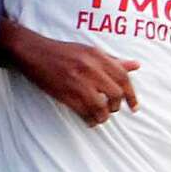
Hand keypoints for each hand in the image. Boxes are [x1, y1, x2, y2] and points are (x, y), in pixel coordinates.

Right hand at [6, 21, 139, 126]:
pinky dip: (90, 120)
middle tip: (112, 109)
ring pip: (101, 106)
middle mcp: (90, 68)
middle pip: (115, 94)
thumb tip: (136, 65)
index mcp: (98, 56)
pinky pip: (84, 112)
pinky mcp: (65, 94)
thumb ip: (113, 60)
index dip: (131, 95)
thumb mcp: (90, 51)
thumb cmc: (63, 52)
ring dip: (103, 116)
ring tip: (100, 117)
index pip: (123, 77)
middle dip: (116, 106)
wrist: (34, 52)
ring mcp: (77, 82)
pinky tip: (90, 120)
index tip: (134, 107)